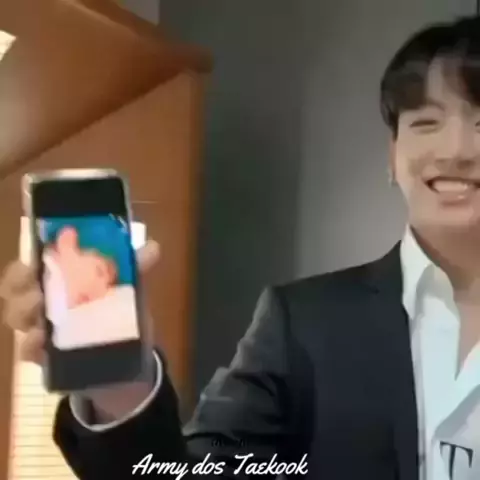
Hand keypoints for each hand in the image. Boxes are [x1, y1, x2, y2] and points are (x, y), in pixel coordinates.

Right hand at [0, 239, 160, 420]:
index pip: (26, 268)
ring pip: (16, 318)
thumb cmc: (114, 308)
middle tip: (38, 291)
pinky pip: (29, 351)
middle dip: (20, 289)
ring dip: (24, 313)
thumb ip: (135, 267)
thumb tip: (153, 247)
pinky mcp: (46, 357)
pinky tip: (41, 340)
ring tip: (41, 314)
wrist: (123, 350)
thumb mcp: (125, 287)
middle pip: (14, 292)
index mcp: (58, 279)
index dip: (22, 267)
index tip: (33, 265)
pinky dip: (31, 345)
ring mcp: (41, 329)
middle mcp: (42, 302)